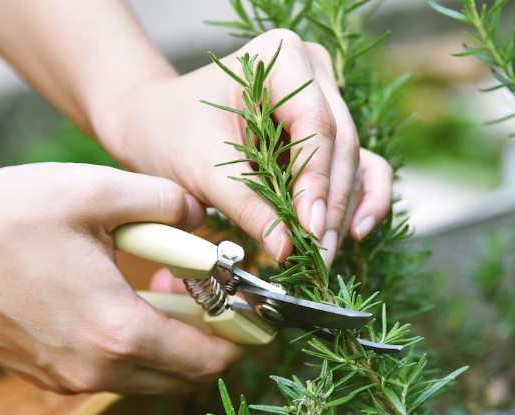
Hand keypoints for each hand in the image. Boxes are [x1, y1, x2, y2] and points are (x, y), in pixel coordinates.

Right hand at [0, 164, 239, 393]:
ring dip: (169, 341)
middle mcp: (97, 370)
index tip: (251, 310)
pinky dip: (132, 346)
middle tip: (207, 291)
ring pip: (148, 376)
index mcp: (118, 330)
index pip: (208, 358)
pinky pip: (111, 372)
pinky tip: (120, 298)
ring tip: (163, 286)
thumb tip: (201, 215)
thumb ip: (166, 202)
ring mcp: (68, 379)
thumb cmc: (5, 216)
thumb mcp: (97, 192)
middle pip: (183, 376)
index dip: (240, 336)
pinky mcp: (45, 375)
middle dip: (207, 339)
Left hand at [92, 29, 392, 264]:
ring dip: (343, 212)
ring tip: (325, 256)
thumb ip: (247, 207)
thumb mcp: (202, 170)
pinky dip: (358, 201)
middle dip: (331, 205)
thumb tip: (286, 249)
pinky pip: (359, 166)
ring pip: (353, 160)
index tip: (310, 229)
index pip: (315, 123)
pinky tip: (353, 234)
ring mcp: (326, 100)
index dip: (317, 180)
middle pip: (341, 144)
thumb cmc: (171, 133)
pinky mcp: (328, 133)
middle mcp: (314, 72)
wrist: (156, 124)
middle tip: (319, 256)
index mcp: (281, 57)